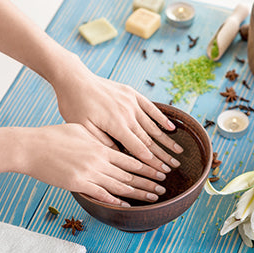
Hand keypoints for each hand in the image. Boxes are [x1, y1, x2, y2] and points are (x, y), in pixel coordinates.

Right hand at [17, 124, 167, 205]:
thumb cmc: (55, 136)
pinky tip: (127, 205)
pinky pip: (101, 194)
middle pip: (130, 174)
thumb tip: (111, 145)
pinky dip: (115, 200)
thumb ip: (98, 139)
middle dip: (149, 180)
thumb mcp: (81, 131)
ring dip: (139, 192)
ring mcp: (89, 173)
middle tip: (164, 186)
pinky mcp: (78, 184)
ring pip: (120, 185)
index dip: (148, 165)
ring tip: (154, 196)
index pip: (131, 158)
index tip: (161, 169)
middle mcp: (99, 161)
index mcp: (101, 147)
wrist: (32, 147)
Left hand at [53, 56, 182, 172]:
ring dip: (166, 139)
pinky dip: (161, 118)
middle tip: (175, 165)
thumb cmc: (75, 105)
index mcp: (116, 125)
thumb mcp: (82, 127)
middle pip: (149, 139)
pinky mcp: (132, 94)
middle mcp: (128, 114)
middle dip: (163, 155)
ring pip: (152, 126)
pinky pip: (150, 108)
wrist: (75, 79)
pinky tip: (171, 127)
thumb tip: (119, 155)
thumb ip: (103, 142)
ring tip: (178, 150)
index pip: (138, 148)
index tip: (163, 172)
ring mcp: (132, 103)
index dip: (151, 162)